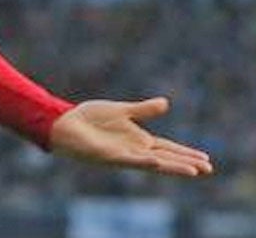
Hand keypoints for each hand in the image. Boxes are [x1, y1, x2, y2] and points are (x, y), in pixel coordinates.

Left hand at [50, 97, 212, 176]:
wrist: (64, 123)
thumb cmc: (90, 119)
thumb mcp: (121, 111)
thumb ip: (143, 110)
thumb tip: (166, 103)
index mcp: (138, 140)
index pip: (168, 149)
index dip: (186, 153)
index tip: (207, 160)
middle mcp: (134, 150)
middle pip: (166, 159)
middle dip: (186, 163)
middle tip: (208, 169)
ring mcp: (123, 155)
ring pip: (153, 163)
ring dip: (172, 167)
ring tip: (193, 171)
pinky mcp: (109, 156)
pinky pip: (129, 160)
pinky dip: (143, 161)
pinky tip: (155, 161)